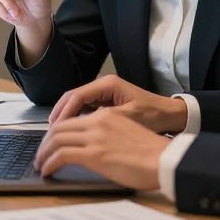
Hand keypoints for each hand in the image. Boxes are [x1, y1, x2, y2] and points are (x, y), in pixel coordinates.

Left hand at [34, 108, 168, 190]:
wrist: (163, 159)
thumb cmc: (152, 152)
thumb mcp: (127, 132)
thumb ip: (108, 133)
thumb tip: (95, 147)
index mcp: (107, 115)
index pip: (72, 119)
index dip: (56, 131)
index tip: (51, 143)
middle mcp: (98, 121)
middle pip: (59, 127)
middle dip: (45, 142)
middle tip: (41, 155)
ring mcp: (95, 136)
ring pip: (56, 139)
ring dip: (44, 153)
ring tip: (40, 164)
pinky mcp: (94, 154)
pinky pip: (61, 155)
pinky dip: (50, 162)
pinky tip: (47, 170)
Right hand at [50, 75, 187, 133]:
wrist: (170, 115)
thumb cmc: (153, 116)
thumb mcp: (128, 118)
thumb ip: (103, 119)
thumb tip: (80, 127)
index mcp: (108, 85)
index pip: (77, 96)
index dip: (64, 113)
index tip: (54, 129)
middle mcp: (103, 85)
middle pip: (73, 97)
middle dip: (60, 113)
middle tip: (49, 132)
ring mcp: (104, 92)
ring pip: (77, 102)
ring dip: (66, 116)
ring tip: (55, 134)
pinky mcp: (106, 101)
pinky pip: (85, 107)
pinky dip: (75, 118)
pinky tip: (70, 131)